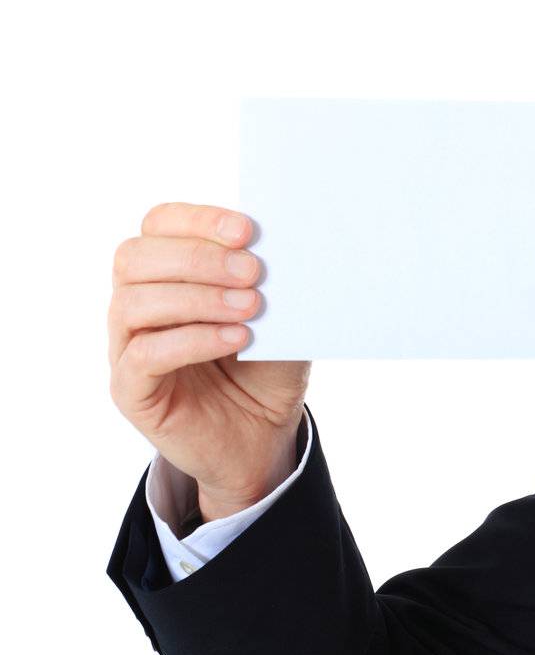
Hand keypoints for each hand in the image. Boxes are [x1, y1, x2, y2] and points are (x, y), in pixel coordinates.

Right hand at [107, 202, 309, 520]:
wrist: (264, 435)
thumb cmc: (267, 366)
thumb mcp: (281, 316)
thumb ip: (274, 281)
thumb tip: (287, 243)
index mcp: (168, 272)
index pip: (159, 224)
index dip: (199, 219)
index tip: (248, 231)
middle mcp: (138, 304)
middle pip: (134, 257)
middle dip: (198, 257)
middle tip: (254, 272)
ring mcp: (127, 347)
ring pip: (133, 302)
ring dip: (197, 298)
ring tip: (251, 309)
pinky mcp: (130, 390)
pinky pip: (142, 355)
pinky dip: (192, 340)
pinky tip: (236, 339)